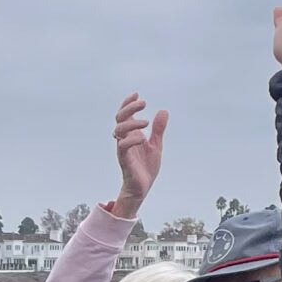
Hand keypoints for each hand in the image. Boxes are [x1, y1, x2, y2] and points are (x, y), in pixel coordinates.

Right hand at [102, 94, 168, 216]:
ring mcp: (123, 150)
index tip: (136, 94)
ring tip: (146, 123)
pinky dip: (132, 139)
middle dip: (129, 108)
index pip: (124, 115)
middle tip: (143, 102)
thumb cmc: (146, 167)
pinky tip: (143, 139)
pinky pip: (123, 146)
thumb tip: (163, 111)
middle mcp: (124, 140)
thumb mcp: (156, 145)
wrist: (143, 187)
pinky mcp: (125, 160)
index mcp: (130, 135)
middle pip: (119, 119)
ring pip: (118, 130)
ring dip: (131, 123)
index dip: (128, 103)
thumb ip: (158, 129)